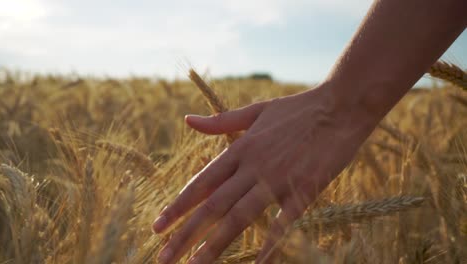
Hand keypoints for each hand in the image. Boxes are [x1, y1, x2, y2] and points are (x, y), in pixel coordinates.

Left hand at [152, 83, 378, 263]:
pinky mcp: (305, 189)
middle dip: (185, 234)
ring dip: (215, 243)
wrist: (341, 106)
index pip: (201, 183)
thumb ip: (221, 121)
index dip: (177, 206)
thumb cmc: (298, 108)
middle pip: (213, 205)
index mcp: (240, 147)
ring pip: (240, 216)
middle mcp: (253, 165)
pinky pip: (283, 222)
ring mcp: (278, 179)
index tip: (157, 227)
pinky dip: (270, 244)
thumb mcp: (256, 110)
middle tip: (163, 258)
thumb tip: (188, 120)